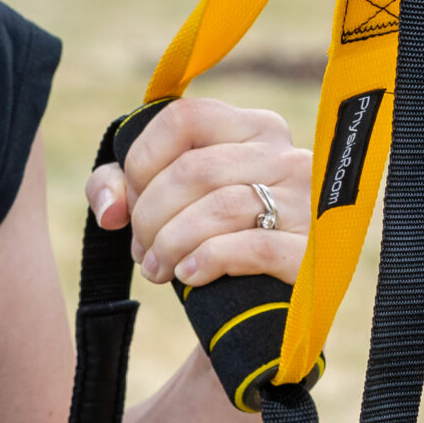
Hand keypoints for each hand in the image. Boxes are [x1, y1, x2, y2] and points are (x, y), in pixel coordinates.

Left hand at [85, 98, 310, 288]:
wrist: (268, 303)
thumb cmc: (208, 237)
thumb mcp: (163, 201)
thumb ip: (119, 186)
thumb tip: (109, 210)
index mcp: (251, 128)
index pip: (182, 118)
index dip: (142, 161)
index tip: (130, 202)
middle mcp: (285, 154)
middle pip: (194, 169)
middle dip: (150, 215)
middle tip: (142, 251)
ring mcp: (307, 200)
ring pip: (220, 207)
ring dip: (172, 243)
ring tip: (157, 269)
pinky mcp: (314, 249)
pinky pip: (253, 245)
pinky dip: (209, 260)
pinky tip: (189, 276)